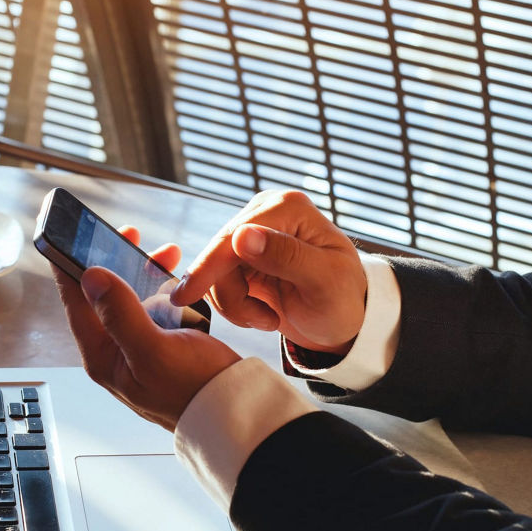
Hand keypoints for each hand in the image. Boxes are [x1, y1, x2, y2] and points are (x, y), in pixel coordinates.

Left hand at [51, 227, 241, 431]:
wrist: (234, 412)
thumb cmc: (195, 391)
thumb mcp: (154, 350)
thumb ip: (120, 314)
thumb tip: (91, 278)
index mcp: (103, 356)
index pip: (75, 302)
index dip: (70, 265)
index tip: (70, 234)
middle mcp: (116, 351)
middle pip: (102, 295)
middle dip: (115, 261)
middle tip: (128, 234)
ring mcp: (139, 347)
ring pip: (131, 297)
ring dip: (143, 271)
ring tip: (165, 253)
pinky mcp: (163, 344)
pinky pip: (153, 307)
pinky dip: (161, 288)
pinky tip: (175, 277)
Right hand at [170, 190, 366, 354]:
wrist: (345, 321)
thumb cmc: (344, 301)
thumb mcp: (324, 282)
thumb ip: (286, 256)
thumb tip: (242, 235)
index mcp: (288, 208)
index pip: (234, 237)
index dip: (208, 268)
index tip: (186, 297)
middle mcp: (267, 212)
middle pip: (218, 255)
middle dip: (233, 296)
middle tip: (263, 322)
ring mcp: (253, 234)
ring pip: (214, 273)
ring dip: (235, 305)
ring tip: (267, 320)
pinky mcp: (243, 257)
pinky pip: (218, 283)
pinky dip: (235, 306)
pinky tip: (261, 314)